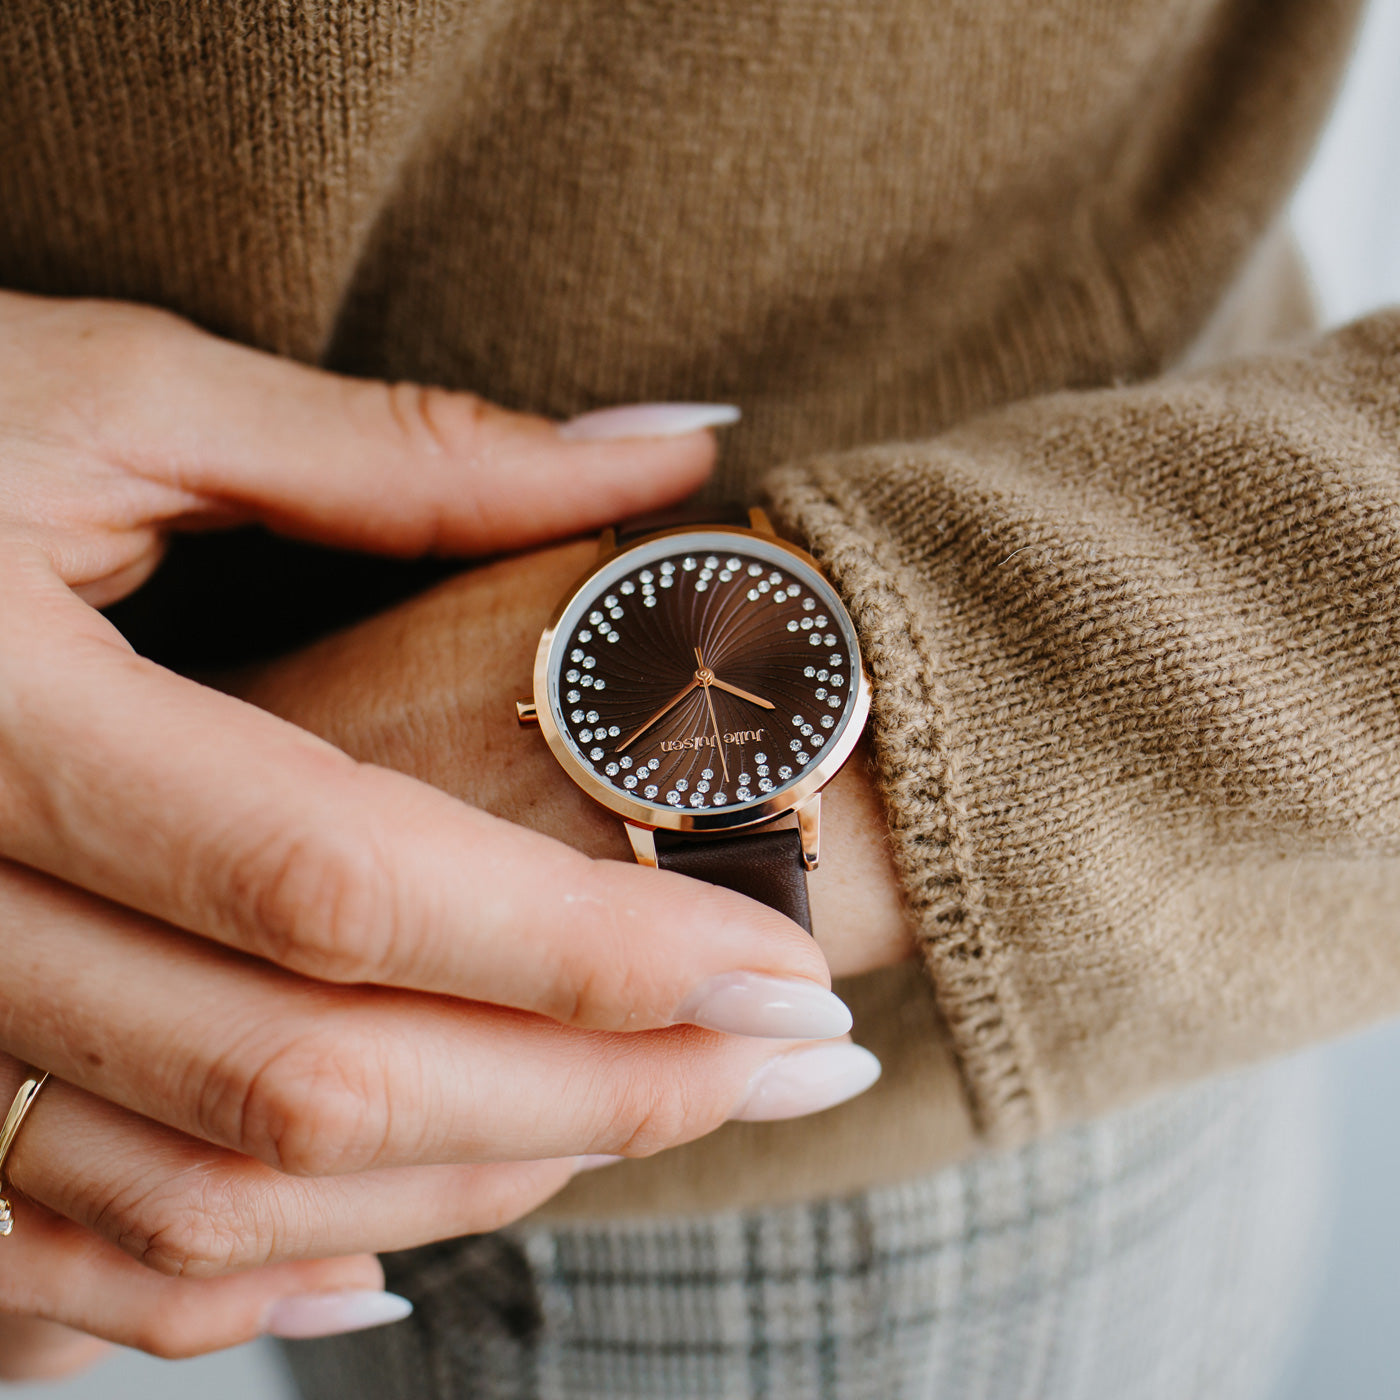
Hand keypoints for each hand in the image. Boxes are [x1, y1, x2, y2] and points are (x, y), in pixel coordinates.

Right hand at [0, 291, 854, 1372]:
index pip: (340, 883)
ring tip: (653, 1124)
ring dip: (457, 1186)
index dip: (585, 945)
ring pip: (204, 1195)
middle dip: (589, 1090)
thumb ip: (404, 451)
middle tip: (790, 1063)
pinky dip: (224, 1297)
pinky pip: (43, 1277)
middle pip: (306, 1075)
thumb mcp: (122, 402)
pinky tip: (382, 1266)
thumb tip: (666, 445)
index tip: (778, 964)